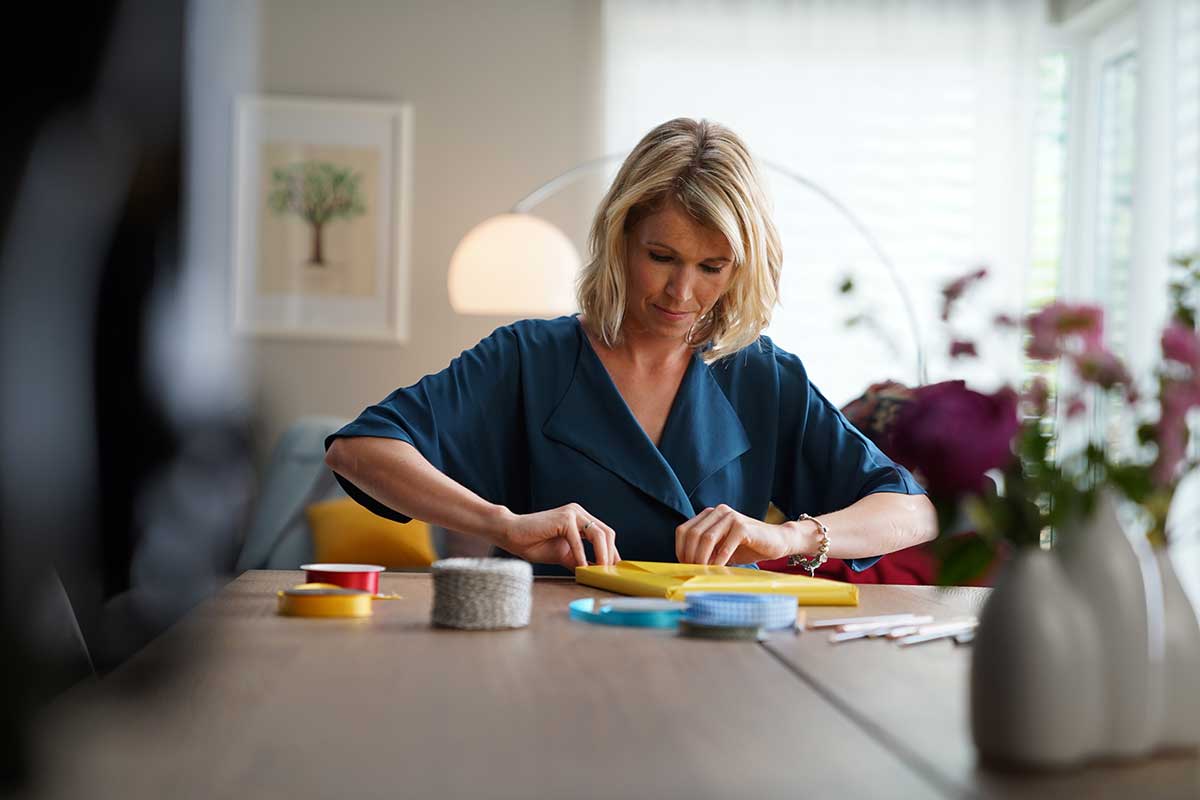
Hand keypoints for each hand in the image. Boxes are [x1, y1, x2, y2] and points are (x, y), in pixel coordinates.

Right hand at [499, 503, 619, 568]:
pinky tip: (582, 568)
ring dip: (602, 555)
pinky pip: (579, 541)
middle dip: (610, 555)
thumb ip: (580, 560)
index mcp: (581, 518)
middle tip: (608, 573)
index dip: (612, 552)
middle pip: (607, 533)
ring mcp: (572, 513)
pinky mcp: (564, 518)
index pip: (605, 534)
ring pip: (599, 535)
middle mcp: (579, 512)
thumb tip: (596, 573)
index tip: (613, 570)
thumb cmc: (534, 544)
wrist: (511, 534)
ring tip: (600, 572)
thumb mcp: (564, 555)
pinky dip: (582, 556)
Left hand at [675, 504, 802, 565]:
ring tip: (704, 571)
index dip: (680, 549)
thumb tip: (686, 565)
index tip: (684, 565)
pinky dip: (719, 560)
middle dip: (689, 555)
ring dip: (701, 558)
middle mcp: (718, 512)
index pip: (684, 530)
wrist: (777, 541)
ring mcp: (731, 517)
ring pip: (706, 538)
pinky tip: (718, 569)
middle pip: (693, 534)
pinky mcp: (742, 526)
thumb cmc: (747, 547)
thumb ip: (705, 550)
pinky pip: (724, 545)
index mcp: (709, 514)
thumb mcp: (721, 548)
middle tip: (693, 571)